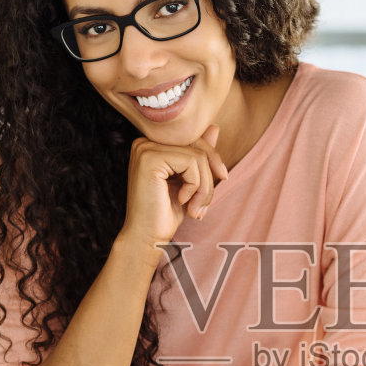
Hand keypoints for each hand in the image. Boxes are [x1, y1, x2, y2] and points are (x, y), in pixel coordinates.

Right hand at [118, 125, 228, 249]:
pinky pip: (192, 162)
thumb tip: (214, 126)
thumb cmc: (166, 213)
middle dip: (211, 174)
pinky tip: (183, 202)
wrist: (147, 238)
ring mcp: (145, 148)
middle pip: (197, 143)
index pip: (193, 139)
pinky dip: (196, 186)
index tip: (220, 182)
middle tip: (206, 204)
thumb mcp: (190, 181)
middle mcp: (145, 142)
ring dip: (205, 186)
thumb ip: (199, 155)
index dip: (212, 160)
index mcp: (152, 145)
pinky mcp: (150, 157)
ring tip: (196, 209)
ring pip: (198, 155)